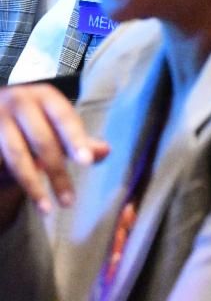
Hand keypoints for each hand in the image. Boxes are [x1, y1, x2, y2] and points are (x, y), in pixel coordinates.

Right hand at [0, 83, 109, 216]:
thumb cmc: (34, 117)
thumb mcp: (57, 121)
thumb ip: (79, 139)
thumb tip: (104, 152)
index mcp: (45, 96)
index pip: (65, 119)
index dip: (76, 140)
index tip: (87, 162)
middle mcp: (20, 103)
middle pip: (42, 142)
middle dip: (57, 173)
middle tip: (69, 201)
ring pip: (17, 157)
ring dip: (33, 185)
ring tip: (47, 209)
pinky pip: (1, 162)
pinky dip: (9, 178)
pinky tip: (27, 195)